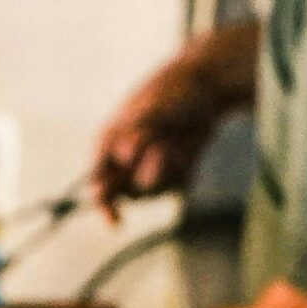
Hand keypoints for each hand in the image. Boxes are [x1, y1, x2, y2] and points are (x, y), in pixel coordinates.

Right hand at [90, 55, 225, 217]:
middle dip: (144, 175)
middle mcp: (124, 159)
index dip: (103, 203)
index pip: (98, 180)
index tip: (114, 221)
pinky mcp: (172, 174)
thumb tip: (124, 155)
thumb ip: (137, 132)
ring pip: (151, 191)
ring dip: (165, 169)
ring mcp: (148, 168)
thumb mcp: (153, 106)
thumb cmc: (172, 90)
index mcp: (108, 140)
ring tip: (173, 140)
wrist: (207, 86)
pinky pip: (175, 187)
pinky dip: (182, 169)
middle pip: (125, 192)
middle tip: (161, 148)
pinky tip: (187, 145)